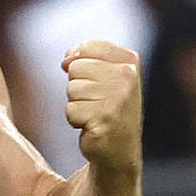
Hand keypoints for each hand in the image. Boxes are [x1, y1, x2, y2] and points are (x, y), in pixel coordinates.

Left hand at [61, 40, 141, 173]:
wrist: (118, 148)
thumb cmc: (107, 107)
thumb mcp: (103, 74)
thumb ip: (84, 56)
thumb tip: (66, 61)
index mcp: (129, 60)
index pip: (88, 47)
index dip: (80, 62)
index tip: (93, 79)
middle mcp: (127, 76)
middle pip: (76, 67)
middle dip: (78, 86)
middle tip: (96, 102)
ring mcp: (118, 97)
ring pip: (72, 89)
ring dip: (77, 104)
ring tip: (95, 113)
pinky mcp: (105, 118)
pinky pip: (71, 110)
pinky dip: (76, 120)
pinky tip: (92, 125)